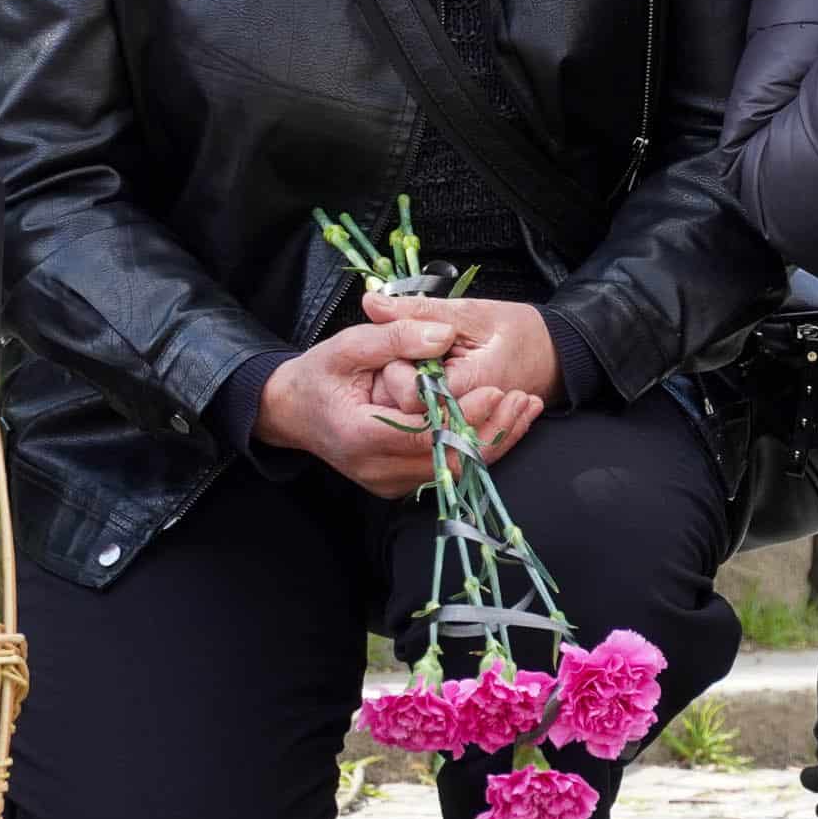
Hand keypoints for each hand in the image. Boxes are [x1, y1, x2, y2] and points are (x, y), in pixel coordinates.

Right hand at [257, 317, 542, 497]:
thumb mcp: (349, 345)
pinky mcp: (400, 483)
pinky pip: (447, 470)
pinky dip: (477, 447)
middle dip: (492, 430)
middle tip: (526, 399)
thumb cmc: (319, 375)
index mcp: (362, 438)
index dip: (465, 416)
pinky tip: (506, 422)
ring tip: (526, 408)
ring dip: (493, 440)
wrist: (290, 411)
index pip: (427, 436)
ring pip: (454, 472)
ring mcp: (389, 483)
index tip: (499, 389)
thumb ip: (396, 337)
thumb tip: (443, 335)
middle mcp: (378, 471)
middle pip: (449, 461)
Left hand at [359, 290, 561, 424]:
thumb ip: (418, 312)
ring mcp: (467, 432)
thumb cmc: (521, 332)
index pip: (413, 395)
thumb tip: (372, 304)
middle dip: (403, 388)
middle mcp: (469, 417)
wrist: (556, 358)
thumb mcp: (469, 312)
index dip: (400, 372)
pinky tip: (428, 392)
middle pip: (410, 416)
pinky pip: (432, 434)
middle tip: (415, 362)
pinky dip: (423, 412)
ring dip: (411, 402)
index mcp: (471, 385)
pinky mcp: (464, 437)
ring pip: (418, 428)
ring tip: (424, 376)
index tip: (407, 350)